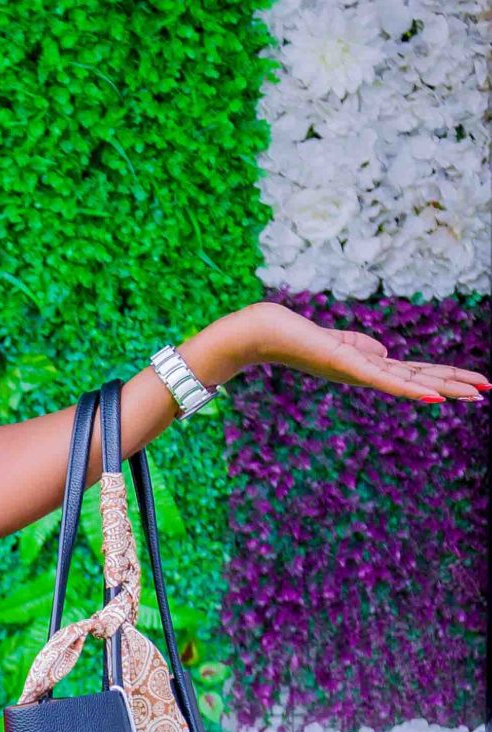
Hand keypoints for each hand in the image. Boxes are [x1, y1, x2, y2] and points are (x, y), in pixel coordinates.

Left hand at [246, 302, 489, 406]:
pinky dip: (408, 389)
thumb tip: (385, 353)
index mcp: (367, 367)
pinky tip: (432, 397)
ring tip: (473, 394)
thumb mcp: (338, 341)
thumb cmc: (294, 335)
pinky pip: (383, 380)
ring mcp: (358, 371)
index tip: (471, 384)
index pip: (413, 373)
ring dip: (443, 387)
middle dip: (453, 384)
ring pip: (409, 382)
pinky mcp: (346, 365)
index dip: (443, 377)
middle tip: (486, 392)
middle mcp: (366, 373)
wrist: (262, 334)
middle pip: (419, 380)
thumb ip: (362, 346)